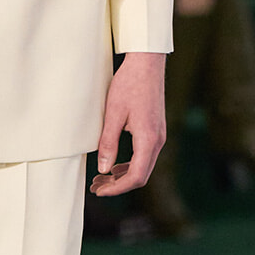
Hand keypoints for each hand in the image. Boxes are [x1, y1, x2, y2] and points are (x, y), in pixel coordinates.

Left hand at [90, 52, 166, 196]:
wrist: (147, 63)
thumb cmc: (129, 84)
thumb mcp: (114, 113)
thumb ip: (108, 142)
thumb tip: (103, 169)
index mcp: (148, 139)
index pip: (135, 177)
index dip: (116, 188)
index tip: (99, 191)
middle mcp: (157, 141)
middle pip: (140, 176)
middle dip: (118, 185)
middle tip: (96, 187)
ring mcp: (159, 136)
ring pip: (143, 167)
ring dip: (122, 176)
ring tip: (101, 178)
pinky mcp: (156, 130)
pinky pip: (144, 156)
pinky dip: (129, 165)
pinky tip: (114, 165)